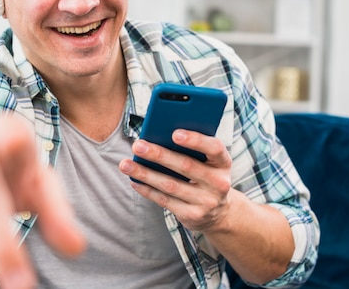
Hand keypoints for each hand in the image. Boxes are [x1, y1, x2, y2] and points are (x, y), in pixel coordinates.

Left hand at [118, 129, 232, 231]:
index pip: (214, 148)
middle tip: (137, 145)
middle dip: (159, 155)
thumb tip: (159, 134)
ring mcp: (206, 202)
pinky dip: (147, 189)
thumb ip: (193, 149)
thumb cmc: (207, 176)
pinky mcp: (192, 215)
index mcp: (223, 163)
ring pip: (170, 185)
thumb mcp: (209, 162)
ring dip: (145, 173)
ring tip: (125, 164)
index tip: (175, 133)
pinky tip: (134, 180)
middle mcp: (218, 183)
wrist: (220, 213)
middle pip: (186, 166)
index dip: (195, 140)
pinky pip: (164, 200)